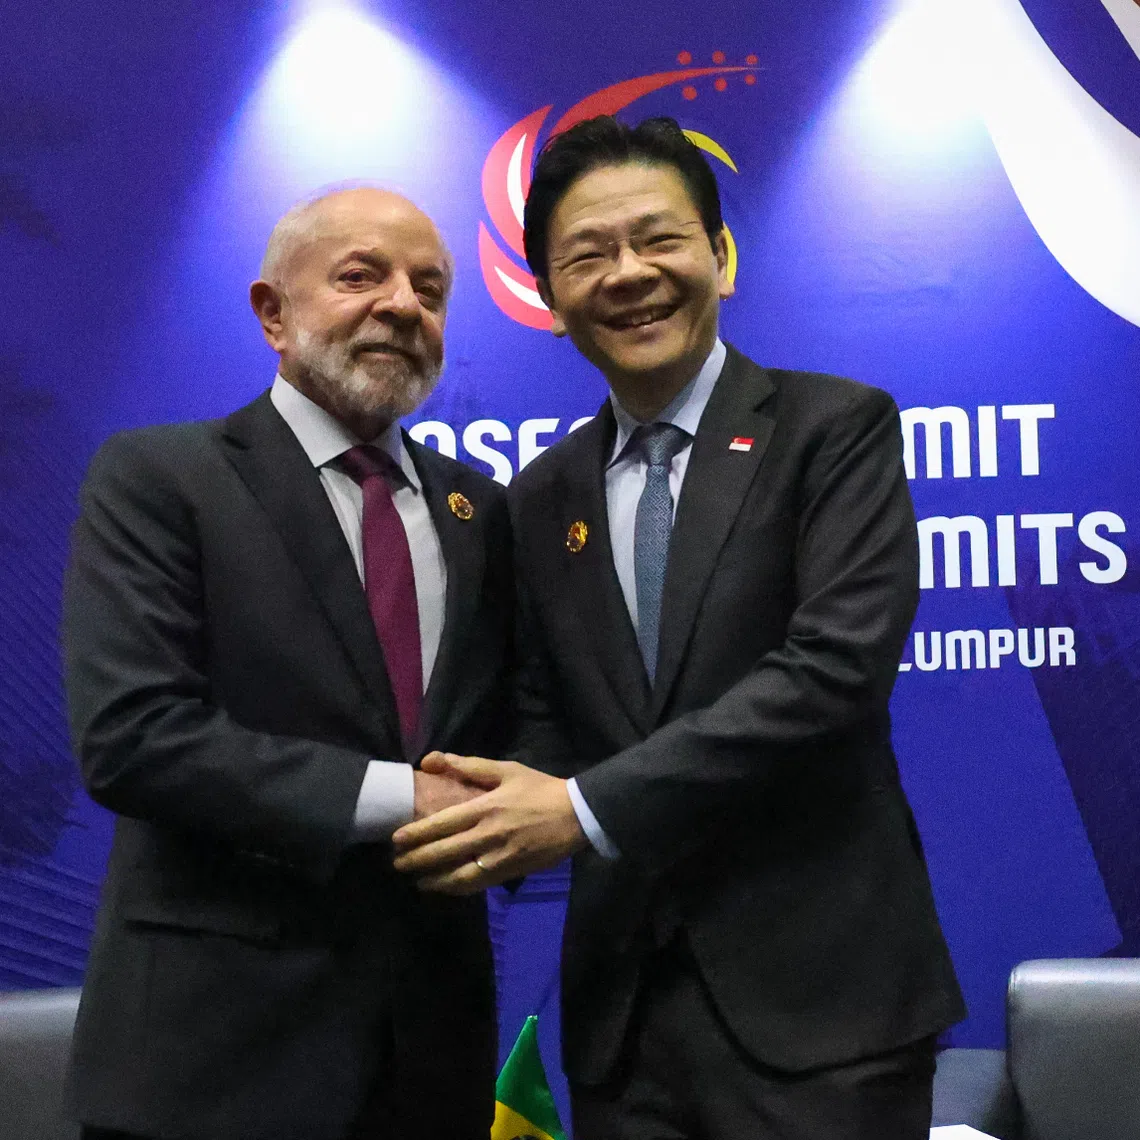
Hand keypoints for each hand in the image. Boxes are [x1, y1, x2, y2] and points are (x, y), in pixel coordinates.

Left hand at [392, 752, 587, 893]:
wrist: (577, 814)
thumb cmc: (539, 789)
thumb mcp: (506, 770)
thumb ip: (469, 766)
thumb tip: (434, 759)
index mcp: (486, 806)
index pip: (443, 823)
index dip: (417, 834)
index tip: (396, 840)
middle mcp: (489, 834)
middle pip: (445, 852)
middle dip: (417, 860)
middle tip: (398, 864)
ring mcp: (500, 856)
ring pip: (460, 875)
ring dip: (435, 881)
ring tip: (418, 881)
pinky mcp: (511, 872)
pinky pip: (478, 885)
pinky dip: (458, 889)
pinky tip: (446, 888)